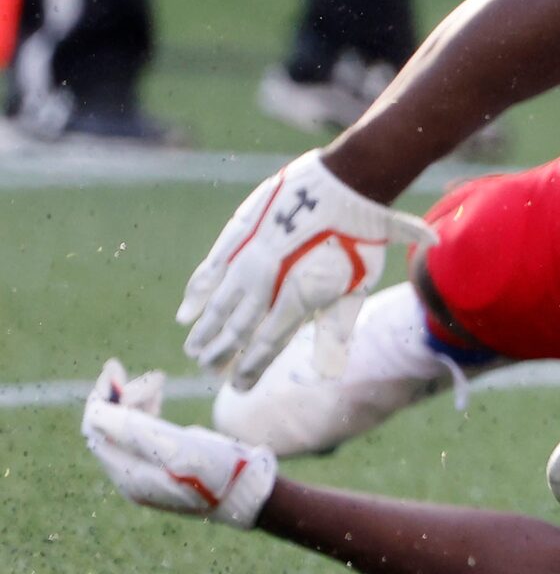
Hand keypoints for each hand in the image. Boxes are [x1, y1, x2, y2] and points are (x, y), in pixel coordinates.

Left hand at [80, 360, 276, 526]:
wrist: (249, 493)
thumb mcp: (176, 448)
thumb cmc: (218, 472)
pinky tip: (157, 397)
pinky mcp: (164, 465)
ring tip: (158, 380)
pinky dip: (146, 412)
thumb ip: (132, 431)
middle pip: (109, 427)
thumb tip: (93, 411)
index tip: (117, 368)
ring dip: (136, 400)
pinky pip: (142, 433)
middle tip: (147, 373)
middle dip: (122, 395)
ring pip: (126, 427)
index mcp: (128, 475)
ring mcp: (147, 471)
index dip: (103, 396)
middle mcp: (131, 475)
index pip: (96, 428)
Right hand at [176, 151, 437, 389]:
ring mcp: (248, 259)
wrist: (343, 186)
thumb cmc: (359, 239)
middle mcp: (267, 283)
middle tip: (211, 372)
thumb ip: (337, 326)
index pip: (268, 343)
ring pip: (219, 304)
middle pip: (238, 328)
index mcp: (299, 298)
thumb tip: (329, 369)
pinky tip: (186, 314)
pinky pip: (209, 271)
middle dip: (223, 354)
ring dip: (205, 331)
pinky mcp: (236, 237)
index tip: (240, 387)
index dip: (251, 368)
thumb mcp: (358, 286)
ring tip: (194, 352)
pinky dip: (196, 294)